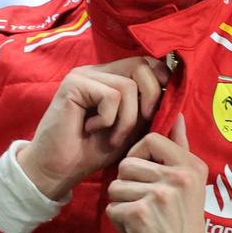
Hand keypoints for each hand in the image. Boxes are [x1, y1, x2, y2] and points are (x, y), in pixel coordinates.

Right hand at [17, 57, 169, 199]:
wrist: (57, 169)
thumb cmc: (91, 151)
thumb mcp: (129, 130)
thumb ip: (147, 111)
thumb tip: (174, 93)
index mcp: (110, 77)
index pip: (146, 63)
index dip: (160, 83)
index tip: (157, 112)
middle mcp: (98, 71)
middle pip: (142, 65)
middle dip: (150, 98)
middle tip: (137, 125)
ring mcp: (84, 75)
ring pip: (128, 86)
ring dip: (127, 119)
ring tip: (110, 136)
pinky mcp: (74, 84)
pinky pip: (111, 96)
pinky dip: (109, 119)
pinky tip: (91, 129)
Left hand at [105, 115, 216, 232]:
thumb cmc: (185, 223)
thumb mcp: (192, 183)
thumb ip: (181, 148)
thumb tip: (178, 115)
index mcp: (190, 165)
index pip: (149, 139)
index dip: (138, 155)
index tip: (145, 175)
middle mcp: (176, 177)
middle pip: (126, 164)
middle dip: (128, 185)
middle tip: (146, 205)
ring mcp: (158, 196)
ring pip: (116, 187)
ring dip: (123, 205)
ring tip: (143, 218)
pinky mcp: (140, 215)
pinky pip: (112, 208)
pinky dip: (119, 223)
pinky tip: (137, 231)